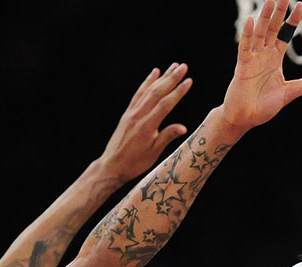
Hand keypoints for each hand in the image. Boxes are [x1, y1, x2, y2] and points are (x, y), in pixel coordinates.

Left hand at [99, 64, 192, 181]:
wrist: (112, 165)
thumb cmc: (135, 163)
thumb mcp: (153, 153)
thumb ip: (167, 137)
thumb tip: (183, 127)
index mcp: (147, 126)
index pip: (166, 104)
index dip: (178, 92)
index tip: (189, 81)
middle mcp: (138, 115)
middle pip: (157, 92)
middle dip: (172, 78)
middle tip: (183, 66)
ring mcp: (132, 112)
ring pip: (148, 90)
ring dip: (161, 77)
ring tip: (173, 66)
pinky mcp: (128, 113)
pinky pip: (139, 93)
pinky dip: (147, 82)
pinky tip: (154, 73)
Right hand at [220, 0, 301, 134]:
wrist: (245, 118)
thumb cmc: (263, 106)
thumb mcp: (288, 93)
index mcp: (274, 59)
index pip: (285, 35)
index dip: (292, 21)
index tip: (300, 5)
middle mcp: (264, 55)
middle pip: (273, 29)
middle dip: (279, 13)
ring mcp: (252, 59)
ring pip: (260, 34)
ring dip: (265, 18)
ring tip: (270, 1)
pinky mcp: (242, 67)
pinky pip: (245, 48)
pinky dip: (248, 35)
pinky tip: (251, 21)